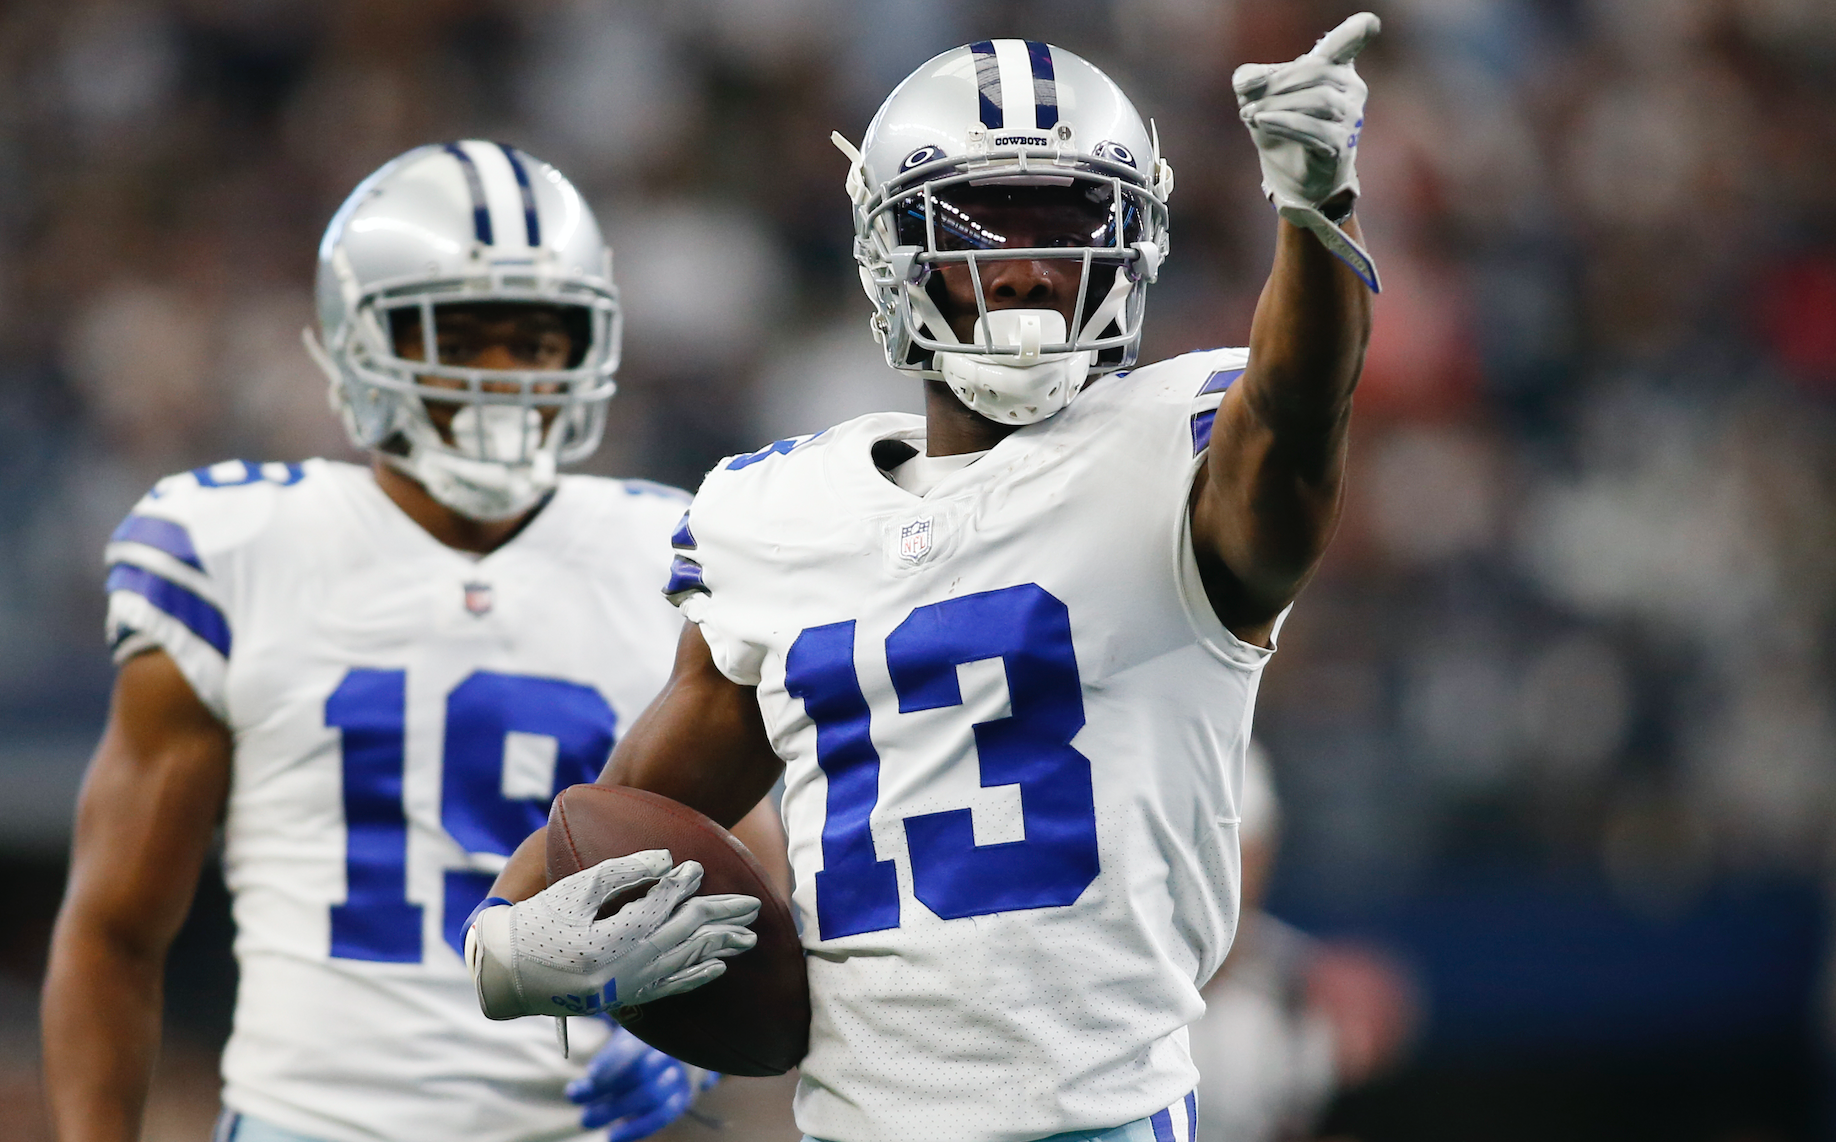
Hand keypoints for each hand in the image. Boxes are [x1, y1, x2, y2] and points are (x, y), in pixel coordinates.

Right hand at [467, 849, 760, 1018]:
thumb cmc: (536, 922)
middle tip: (753, 905)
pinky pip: (669, 988)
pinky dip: (696, 976)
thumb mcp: (575, 889)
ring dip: (718, 947)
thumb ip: (623, 872)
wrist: (506, 973)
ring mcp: (625, 987)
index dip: (681, 887)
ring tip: (749, 936)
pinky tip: (719, 967)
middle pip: (683, 938)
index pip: (659, 910)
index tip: (697, 869)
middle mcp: (622, 970)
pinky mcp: (624, 998)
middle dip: (720, 919)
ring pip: (683, 965)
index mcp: (607, 942)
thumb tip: (669, 861)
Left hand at [568, 1024, 718, 1141]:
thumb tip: (576, 1023)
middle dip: (604, 1089)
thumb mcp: (626, 1017)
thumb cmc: (642, 1025)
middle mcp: (673, 1047)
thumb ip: (603, 1021)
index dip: (612, 1063)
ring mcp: (682, 1072)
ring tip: (587, 1118)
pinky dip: (638, 1128)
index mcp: (657, 1023)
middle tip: (574, 1097)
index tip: (590, 1075)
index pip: (636, 1047)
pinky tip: (614, 1134)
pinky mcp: (684, 1095)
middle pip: (641, 1072)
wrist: (679, 1033)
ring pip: (651, 1094)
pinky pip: (664, 1115)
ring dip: (615, 1109)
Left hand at [1233, 12, 1381, 289]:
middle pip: (1317, 71)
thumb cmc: (1281, 127)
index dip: (1357, 32)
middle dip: (1278, 83)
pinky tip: (1262, 121)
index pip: (1350, 43)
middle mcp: (1351, 88)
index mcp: (1336, 67)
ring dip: (1277, 105)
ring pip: (1318, 100)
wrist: (1291, 177)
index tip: (1369, 24)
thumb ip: (1250, 80)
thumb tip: (1247, 82)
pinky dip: (1285, 123)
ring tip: (1249, 115)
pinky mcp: (1341, 145)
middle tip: (1248, 100)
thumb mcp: (1257, 98)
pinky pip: (1314, 129)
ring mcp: (1351, 118)